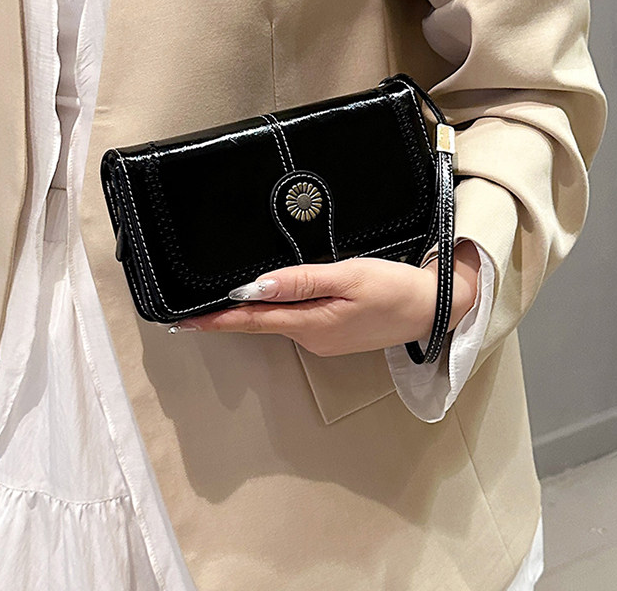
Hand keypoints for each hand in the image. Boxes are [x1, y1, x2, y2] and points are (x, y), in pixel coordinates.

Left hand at [174, 241, 481, 356]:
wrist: (430, 309)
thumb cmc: (394, 289)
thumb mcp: (347, 276)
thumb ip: (300, 281)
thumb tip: (256, 287)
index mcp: (312, 324)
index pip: (253, 321)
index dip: (217, 320)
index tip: (185, 322)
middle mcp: (312, 338)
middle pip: (262, 322)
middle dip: (229, 314)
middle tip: (197, 305)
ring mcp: (322, 340)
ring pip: (279, 321)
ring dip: (255, 310)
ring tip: (229, 297)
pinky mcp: (333, 335)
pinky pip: (296, 321)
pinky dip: (279, 310)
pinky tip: (275, 297)